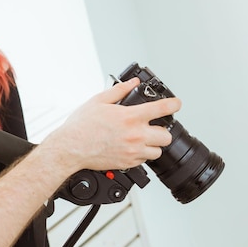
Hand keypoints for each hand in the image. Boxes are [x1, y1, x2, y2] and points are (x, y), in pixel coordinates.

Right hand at [41, 78, 180, 172]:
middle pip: (166, 135)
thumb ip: (119, 91)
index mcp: (130, 117)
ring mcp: (133, 151)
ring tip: (141, 140)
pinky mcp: (128, 163)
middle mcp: (135, 135)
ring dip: (153, 145)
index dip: (174, 104)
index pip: (162, 109)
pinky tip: (130, 148)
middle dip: (161, 130)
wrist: (71, 148)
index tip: (176, 104)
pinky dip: (141, 155)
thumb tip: (132, 83)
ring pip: (158, 151)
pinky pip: (144, 161)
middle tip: (152, 127)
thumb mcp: (98, 101)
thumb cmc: (81, 126)